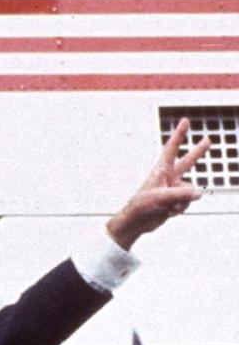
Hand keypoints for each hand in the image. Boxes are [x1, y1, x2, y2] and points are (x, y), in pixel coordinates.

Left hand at [106, 119, 210, 249]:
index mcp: (161, 170)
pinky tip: (168, 212)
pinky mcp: (175, 201)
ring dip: (181, 201)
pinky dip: (180, 208)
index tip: (185, 120)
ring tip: (166, 206)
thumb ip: (181, 194)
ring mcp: (173, 189)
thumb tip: (199, 194)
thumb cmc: (141, 206)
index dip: (179, 134)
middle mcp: (169, 177)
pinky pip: (187, 202)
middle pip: (187, 162)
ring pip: (190, 191)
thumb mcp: (161, 197)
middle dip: (198, 152)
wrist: (136, 223)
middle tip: (208, 140)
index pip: (172, 149)